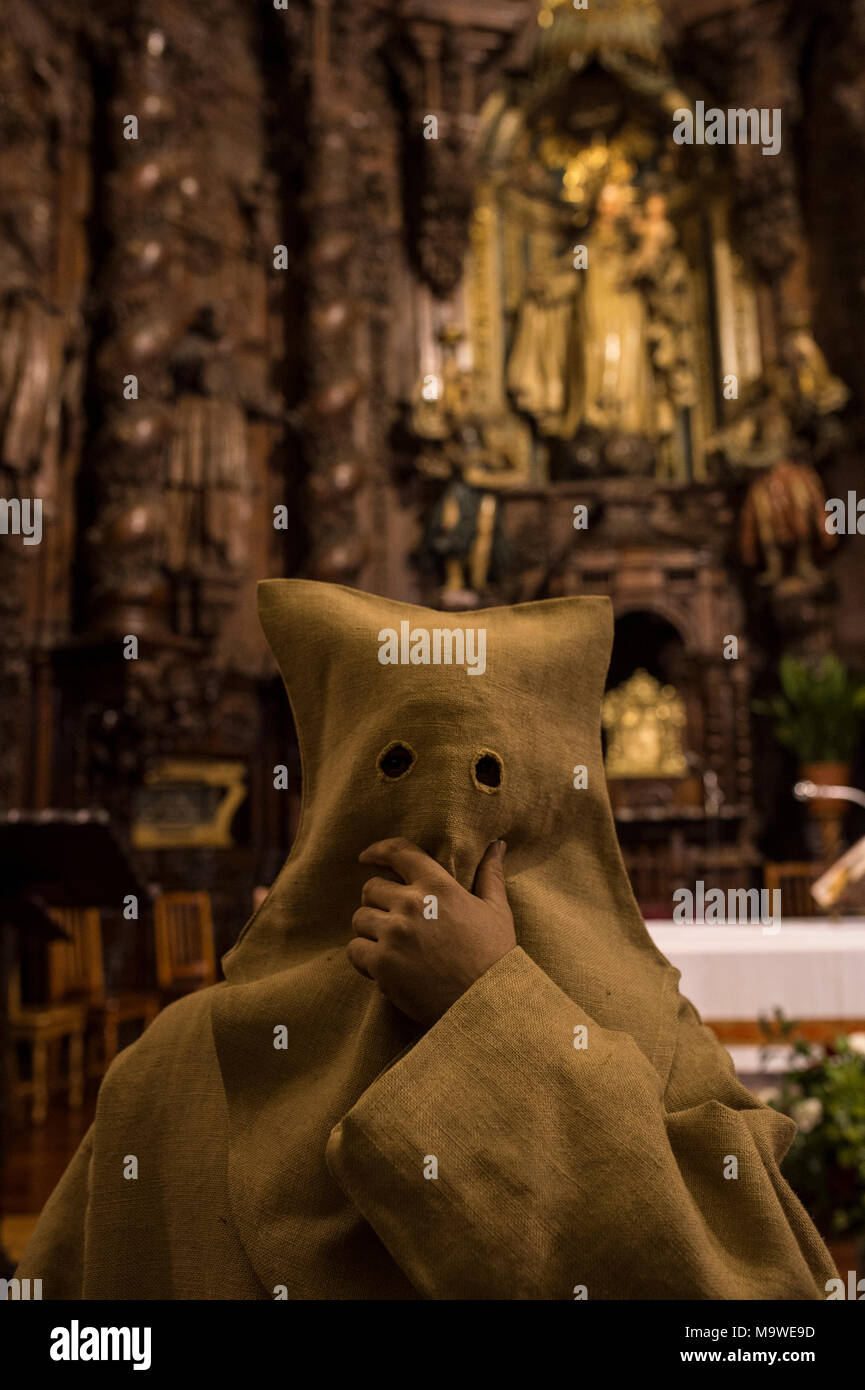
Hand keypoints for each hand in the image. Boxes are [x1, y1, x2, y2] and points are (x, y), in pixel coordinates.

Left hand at [347, 837, 515, 1027]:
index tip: (366, 857)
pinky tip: (382, 967)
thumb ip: (489, 874)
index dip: (378, 850)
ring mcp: (394, 934)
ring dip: (370, 931)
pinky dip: (364, 957)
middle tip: (392, 922)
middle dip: (378, 903)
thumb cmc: (495, 955)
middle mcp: (412, 905)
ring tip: (389, 946)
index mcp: (438, 886)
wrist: (488, 1002)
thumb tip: (497, 844)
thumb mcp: (496, 909)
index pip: (399, 852)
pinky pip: (355, 950)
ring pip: (359, 919)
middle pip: (371, 890)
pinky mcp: (382, 964)